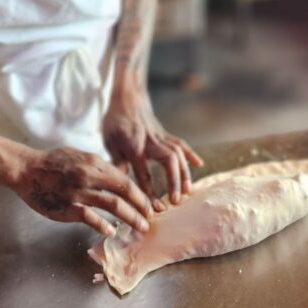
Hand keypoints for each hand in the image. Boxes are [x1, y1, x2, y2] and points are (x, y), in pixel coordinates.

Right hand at [13, 147, 152, 236]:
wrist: (27, 169)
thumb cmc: (53, 163)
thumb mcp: (79, 156)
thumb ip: (98, 167)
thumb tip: (117, 178)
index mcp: (94, 162)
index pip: (124, 179)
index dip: (139, 194)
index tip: (148, 204)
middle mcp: (89, 175)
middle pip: (124, 192)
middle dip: (140, 207)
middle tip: (149, 219)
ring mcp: (78, 192)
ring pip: (112, 205)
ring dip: (130, 217)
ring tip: (140, 227)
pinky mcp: (67, 207)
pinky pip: (90, 217)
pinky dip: (103, 225)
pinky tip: (111, 231)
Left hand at [102, 93, 203, 209]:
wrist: (126, 98)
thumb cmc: (115, 121)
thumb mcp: (109, 140)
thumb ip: (117, 161)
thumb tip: (120, 183)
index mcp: (134, 146)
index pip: (144, 173)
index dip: (150, 192)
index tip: (157, 209)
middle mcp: (151, 142)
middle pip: (168, 161)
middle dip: (174, 181)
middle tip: (176, 200)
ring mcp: (161, 137)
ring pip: (177, 153)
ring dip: (184, 172)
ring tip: (187, 192)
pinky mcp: (166, 134)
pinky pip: (181, 144)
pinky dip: (190, 154)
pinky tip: (199, 165)